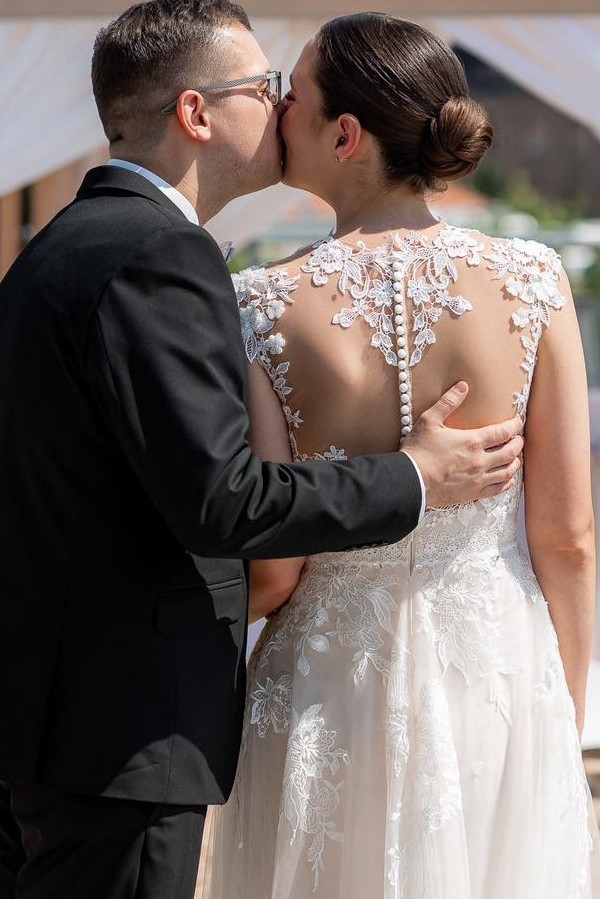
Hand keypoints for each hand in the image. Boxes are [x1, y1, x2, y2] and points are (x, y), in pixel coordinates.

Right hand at [401, 381, 522, 507]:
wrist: (410, 481)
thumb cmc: (418, 451)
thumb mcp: (429, 421)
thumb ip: (448, 403)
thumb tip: (463, 386)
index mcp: (472, 441)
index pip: (503, 432)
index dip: (515, 426)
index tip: (518, 422)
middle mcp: (480, 461)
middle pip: (511, 451)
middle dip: (518, 443)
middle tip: (518, 438)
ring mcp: (478, 479)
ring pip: (508, 471)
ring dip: (515, 462)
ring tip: (515, 457)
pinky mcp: (473, 493)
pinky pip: (498, 489)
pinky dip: (507, 482)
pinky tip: (508, 478)